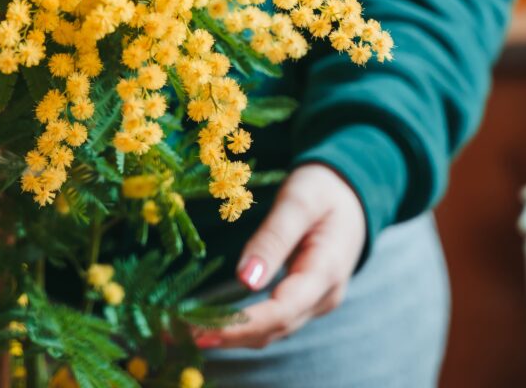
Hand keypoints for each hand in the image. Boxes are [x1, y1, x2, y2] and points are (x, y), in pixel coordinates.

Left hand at [196, 164, 366, 349]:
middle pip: (273, 328)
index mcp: (327, 271)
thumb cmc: (323, 189)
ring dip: (229, 336)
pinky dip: (240, 326)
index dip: (242, 325)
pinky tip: (210, 323)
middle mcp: (323, 297)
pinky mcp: (302, 300)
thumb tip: (245, 279)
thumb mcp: (299, 200)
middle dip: (225, 335)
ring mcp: (314, 302)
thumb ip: (274, 237)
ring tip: (181, 332)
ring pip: (271, 331)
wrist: (351, 193)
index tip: (202, 328)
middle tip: (174, 332)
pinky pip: (271, 322)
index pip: (282, 311)